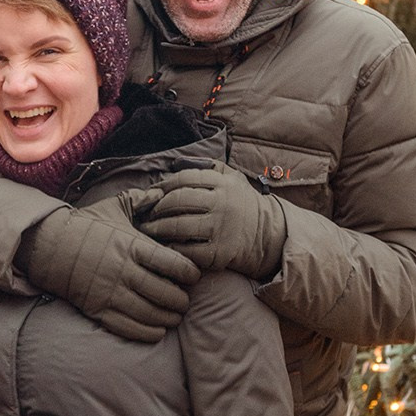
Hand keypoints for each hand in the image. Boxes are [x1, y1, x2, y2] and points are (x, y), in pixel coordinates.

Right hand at [19, 205, 200, 344]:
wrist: (49, 247)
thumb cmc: (85, 226)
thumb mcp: (112, 207)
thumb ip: (140, 200)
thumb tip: (161, 193)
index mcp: (132, 246)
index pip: (173, 264)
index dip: (190, 273)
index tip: (193, 275)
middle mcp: (124, 271)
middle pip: (166, 294)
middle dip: (181, 300)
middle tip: (185, 301)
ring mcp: (111, 293)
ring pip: (151, 314)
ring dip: (168, 318)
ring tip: (174, 316)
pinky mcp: (99, 310)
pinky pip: (130, 327)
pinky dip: (148, 332)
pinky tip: (157, 329)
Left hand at [136, 166, 286, 280]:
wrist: (269, 237)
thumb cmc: (243, 206)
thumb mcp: (233, 179)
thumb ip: (208, 167)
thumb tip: (176, 163)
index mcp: (224, 184)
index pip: (185, 179)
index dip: (164, 185)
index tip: (153, 193)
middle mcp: (223, 204)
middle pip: (178, 201)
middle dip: (157, 207)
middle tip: (147, 214)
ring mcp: (221, 229)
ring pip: (178, 226)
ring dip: (157, 228)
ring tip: (148, 229)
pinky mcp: (219, 253)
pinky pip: (187, 250)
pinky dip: (172, 248)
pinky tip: (165, 246)